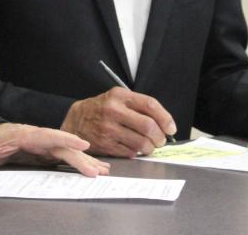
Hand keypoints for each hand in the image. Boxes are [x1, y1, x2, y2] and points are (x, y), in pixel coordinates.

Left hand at [0, 123, 110, 176]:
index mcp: (24, 133)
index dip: (65, 139)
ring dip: (84, 161)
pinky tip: (91, 168)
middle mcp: (37, 138)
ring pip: (67, 152)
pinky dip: (78, 163)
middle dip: (80, 158)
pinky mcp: (44, 153)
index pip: (47, 135)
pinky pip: (64, 158)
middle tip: (96, 171)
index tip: (82, 144)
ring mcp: (42, 145)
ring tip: (102, 170)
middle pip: (62, 147)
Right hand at [59, 87, 176, 156]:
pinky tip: (135, 148)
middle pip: (148, 126)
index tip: (171, 128)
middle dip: (159, 137)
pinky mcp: (105, 144)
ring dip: (150, 147)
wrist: (76, 120)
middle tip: (161, 140)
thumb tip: (164, 123)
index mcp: (119, 96)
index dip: (165, 118)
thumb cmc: (102, 109)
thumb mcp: (117, 99)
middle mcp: (113, 110)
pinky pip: (130, 152)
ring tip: (149, 146)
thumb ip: (138, 106)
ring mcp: (108, 128)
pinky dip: (136, 152)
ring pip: (141, 142)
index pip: (150, 105)